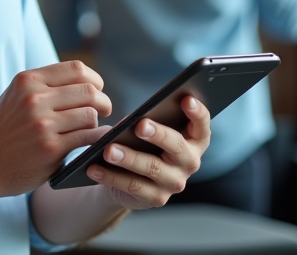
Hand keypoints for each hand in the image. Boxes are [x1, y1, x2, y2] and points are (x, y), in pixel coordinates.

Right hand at [0, 60, 111, 200]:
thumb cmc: (0, 131)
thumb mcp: (15, 96)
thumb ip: (43, 86)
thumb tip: (83, 82)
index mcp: (28, 80)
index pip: (77, 69)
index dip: (95, 80)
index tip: (98, 90)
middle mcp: (35, 98)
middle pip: (88, 90)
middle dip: (103, 101)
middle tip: (105, 110)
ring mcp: (42, 124)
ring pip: (91, 114)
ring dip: (98, 122)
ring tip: (92, 129)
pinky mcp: (50, 148)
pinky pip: (88, 138)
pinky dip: (98, 139)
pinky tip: (96, 143)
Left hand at [85, 95, 210, 210]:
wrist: (130, 177)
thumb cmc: (142, 142)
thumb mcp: (147, 128)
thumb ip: (147, 121)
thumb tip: (131, 121)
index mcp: (194, 140)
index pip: (202, 125)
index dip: (197, 112)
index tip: (186, 98)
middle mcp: (190, 162)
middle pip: (177, 146)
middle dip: (159, 134)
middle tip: (140, 125)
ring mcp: (175, 182)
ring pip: (152, 168)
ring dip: (129, 158)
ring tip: (108, 150)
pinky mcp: (156, 198)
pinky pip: (133, 186)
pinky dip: (111, 176)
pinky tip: (94, 167)